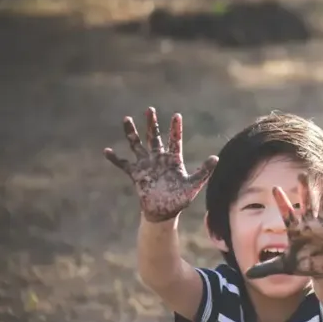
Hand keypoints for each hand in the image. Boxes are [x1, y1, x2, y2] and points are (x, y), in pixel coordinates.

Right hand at [104, 107, 217, 221]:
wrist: (164, 212)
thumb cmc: (180, 199)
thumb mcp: (193, 185)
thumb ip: (204, 171)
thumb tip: (215, 158)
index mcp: (173, 159)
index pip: (175, 140)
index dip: (175, 128)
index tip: (176, 115)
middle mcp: (159, 158)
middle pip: (154, 137)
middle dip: (152, 124)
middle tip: (150, 109)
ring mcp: (146, 165)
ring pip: (137, 145)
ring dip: (131, 133)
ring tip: (126, 119)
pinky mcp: (136, 174)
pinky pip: (123, 164)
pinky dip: (115, 158)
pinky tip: (106, 151)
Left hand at [245, 173, 322, 279]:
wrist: (318, 268)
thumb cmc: (300, 264)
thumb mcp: (282, 266)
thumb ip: (266, 268)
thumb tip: (247, 274)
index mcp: (295, 230)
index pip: (287, 213)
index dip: (282, 201)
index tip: (274, 188)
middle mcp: (309, 224)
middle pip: (307, 203)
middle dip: (305, 189)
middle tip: (302, 174)